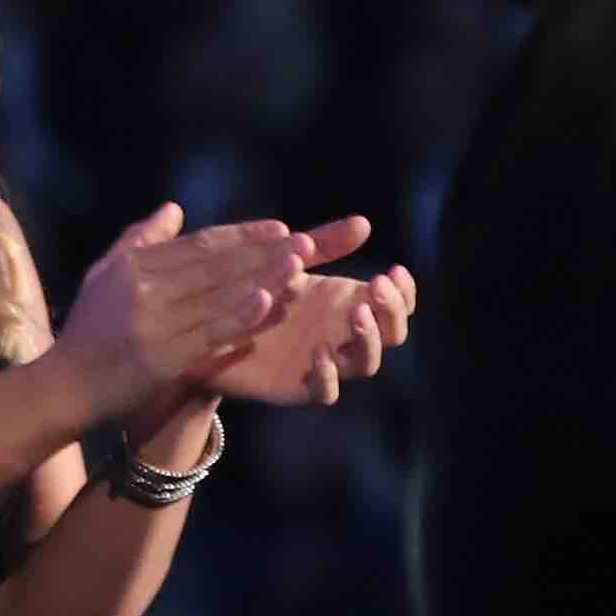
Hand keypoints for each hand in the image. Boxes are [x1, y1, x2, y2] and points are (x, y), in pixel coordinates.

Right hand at [49, 206, 306, 422]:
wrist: (66, 386)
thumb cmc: (89, 329)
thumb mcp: (104, 275)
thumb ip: (140, 240)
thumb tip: (174, 209)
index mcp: (134, 266)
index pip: (200, 244)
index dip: (243, 235)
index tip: (280, 228)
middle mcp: (144, 290)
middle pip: (217, 265)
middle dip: (265, 252)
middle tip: (306, 242)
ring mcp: (154, 323)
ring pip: (220, 295)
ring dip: (264, 278)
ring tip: (300, 265)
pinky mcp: (163, 357)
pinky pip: (212, 332)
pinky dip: (241, 316)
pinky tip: (270, 302)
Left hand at [195, 218, 416, 407]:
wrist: (211, 329)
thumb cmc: (256, 293)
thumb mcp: (290, 262)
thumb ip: (325, 244)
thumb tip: (364, 222)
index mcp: (350, 305)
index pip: (397, 305)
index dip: (404, 292)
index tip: (393, 270)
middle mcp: (346, 337)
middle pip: (392, 334)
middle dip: (391, 311)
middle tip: (376, 286)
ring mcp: (328, 364)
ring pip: (367, 363)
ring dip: (369, 340)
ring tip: (356, 315)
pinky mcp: (300, 386)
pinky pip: (327, 392)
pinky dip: (329, 377)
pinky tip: (319, 356)